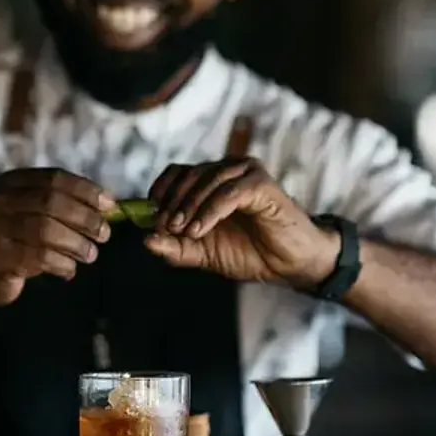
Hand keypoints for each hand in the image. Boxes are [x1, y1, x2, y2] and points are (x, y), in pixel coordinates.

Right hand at [0, 169, 114, 305]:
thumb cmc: (15, 240)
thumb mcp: (32, 214)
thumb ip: (63, 206)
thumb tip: (110, 206)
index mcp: (10, 182)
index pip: (54, 178)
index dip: (86, 190)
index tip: (110, 205)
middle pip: (52, 201)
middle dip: (85, 218)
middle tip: (104, 234)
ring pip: (46, 229)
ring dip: (76, 243)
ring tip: (91, 254)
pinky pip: (39, 257)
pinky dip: (62, 263)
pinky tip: (70, 270)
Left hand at [145, 158, 338, 288]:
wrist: (289, 265)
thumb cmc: (249, 253)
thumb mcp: (204, 254)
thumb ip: (176, 248)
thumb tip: (146, 241)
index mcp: (211, 182)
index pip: (177, 173)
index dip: (160, 191)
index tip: (151, 216)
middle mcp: (227, 171)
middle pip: (189, 173)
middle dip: (172, 202)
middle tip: (165, 227)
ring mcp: (246, 173)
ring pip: (207, 179)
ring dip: (189, 206)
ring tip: (183, 231)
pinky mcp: (261, 184)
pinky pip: (229, 192)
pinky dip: (210, 210)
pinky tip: (199, 229)